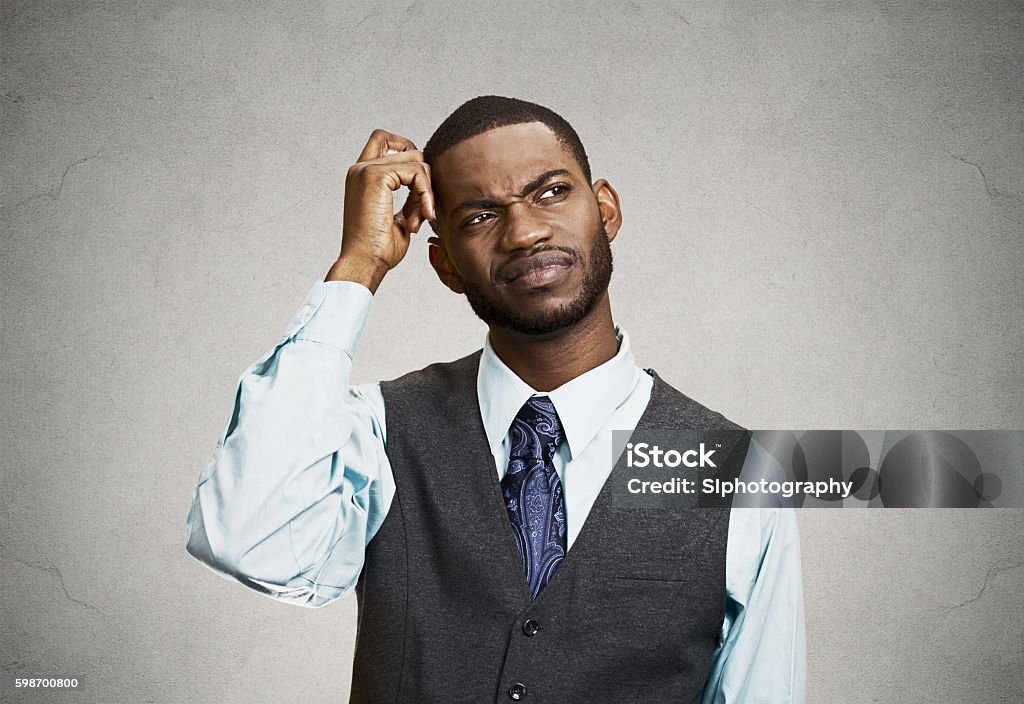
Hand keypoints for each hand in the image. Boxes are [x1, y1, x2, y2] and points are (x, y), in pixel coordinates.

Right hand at [326, 130, 435, 292]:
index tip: (417, 193)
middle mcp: (360, 168)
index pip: (386, 141)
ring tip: (419, 218)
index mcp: (361, 176)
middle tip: (422, 209)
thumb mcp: (399, 219)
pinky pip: (417, 171)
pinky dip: (425, 194)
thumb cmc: (378, 249)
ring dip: (426, 189)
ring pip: (416, 159)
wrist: (364, 263)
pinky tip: (421, 216)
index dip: (409, 156)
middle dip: (423, 176)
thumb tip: (427, 186)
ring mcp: (366, 170)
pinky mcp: (376, 176)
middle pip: (407, 147)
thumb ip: (410, 198)